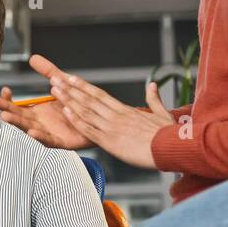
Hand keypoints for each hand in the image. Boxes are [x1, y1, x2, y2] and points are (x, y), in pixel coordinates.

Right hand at [0, 78, 91, 150]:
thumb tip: (33, 58)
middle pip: (18, 116)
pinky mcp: (62, 141)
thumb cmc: (78, 106)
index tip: (4, 90)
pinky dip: (40, 137)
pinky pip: (48, 140)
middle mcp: (40, 122)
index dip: (9, 99)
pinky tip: (32, 132)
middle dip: (5, 109)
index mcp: (38, 111)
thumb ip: (49, 72)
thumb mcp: (63, 84)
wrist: (97, 120)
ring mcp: (49, 132)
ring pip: (29, 128)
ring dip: (17, 123)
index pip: (18, 106)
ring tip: (5, 116)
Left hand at [30, 56, 169, 168]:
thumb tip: (151, 85)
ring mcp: (112, 128)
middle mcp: (116, 116)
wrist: (172, 148)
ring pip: (86, 111)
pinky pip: (90, 129)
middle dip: (70, 89)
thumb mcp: (161, 114)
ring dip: (69, 100)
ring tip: (55, 90)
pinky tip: (66, 112)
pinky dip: (77, 120)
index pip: (100, 95)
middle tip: (55, 79)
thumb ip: (153, 99)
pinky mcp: (111, 142)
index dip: (84, 86)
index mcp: (126, 110)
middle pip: (89, 99)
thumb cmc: (168, 135)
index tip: (72, 78)